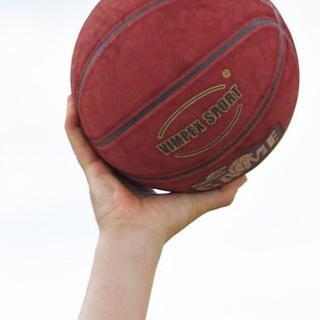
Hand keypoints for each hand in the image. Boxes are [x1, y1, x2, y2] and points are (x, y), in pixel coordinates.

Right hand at [67, 98, 240, 244]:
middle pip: (114, 135)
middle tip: (118, 82)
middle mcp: (119, 169)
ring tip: (85, 82)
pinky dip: (72, 120)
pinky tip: (72, 98)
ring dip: (85, 108)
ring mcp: (102, 168)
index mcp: (139, 174)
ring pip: (90, 132)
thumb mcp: (198, 200)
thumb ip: (222, 190)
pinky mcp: (91, 170)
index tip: (150, 101)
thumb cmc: (165, 223)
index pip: (139, 146)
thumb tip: (247, 174)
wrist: (139, 237)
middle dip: (112, 111)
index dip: (143, 125)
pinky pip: (77, 140)